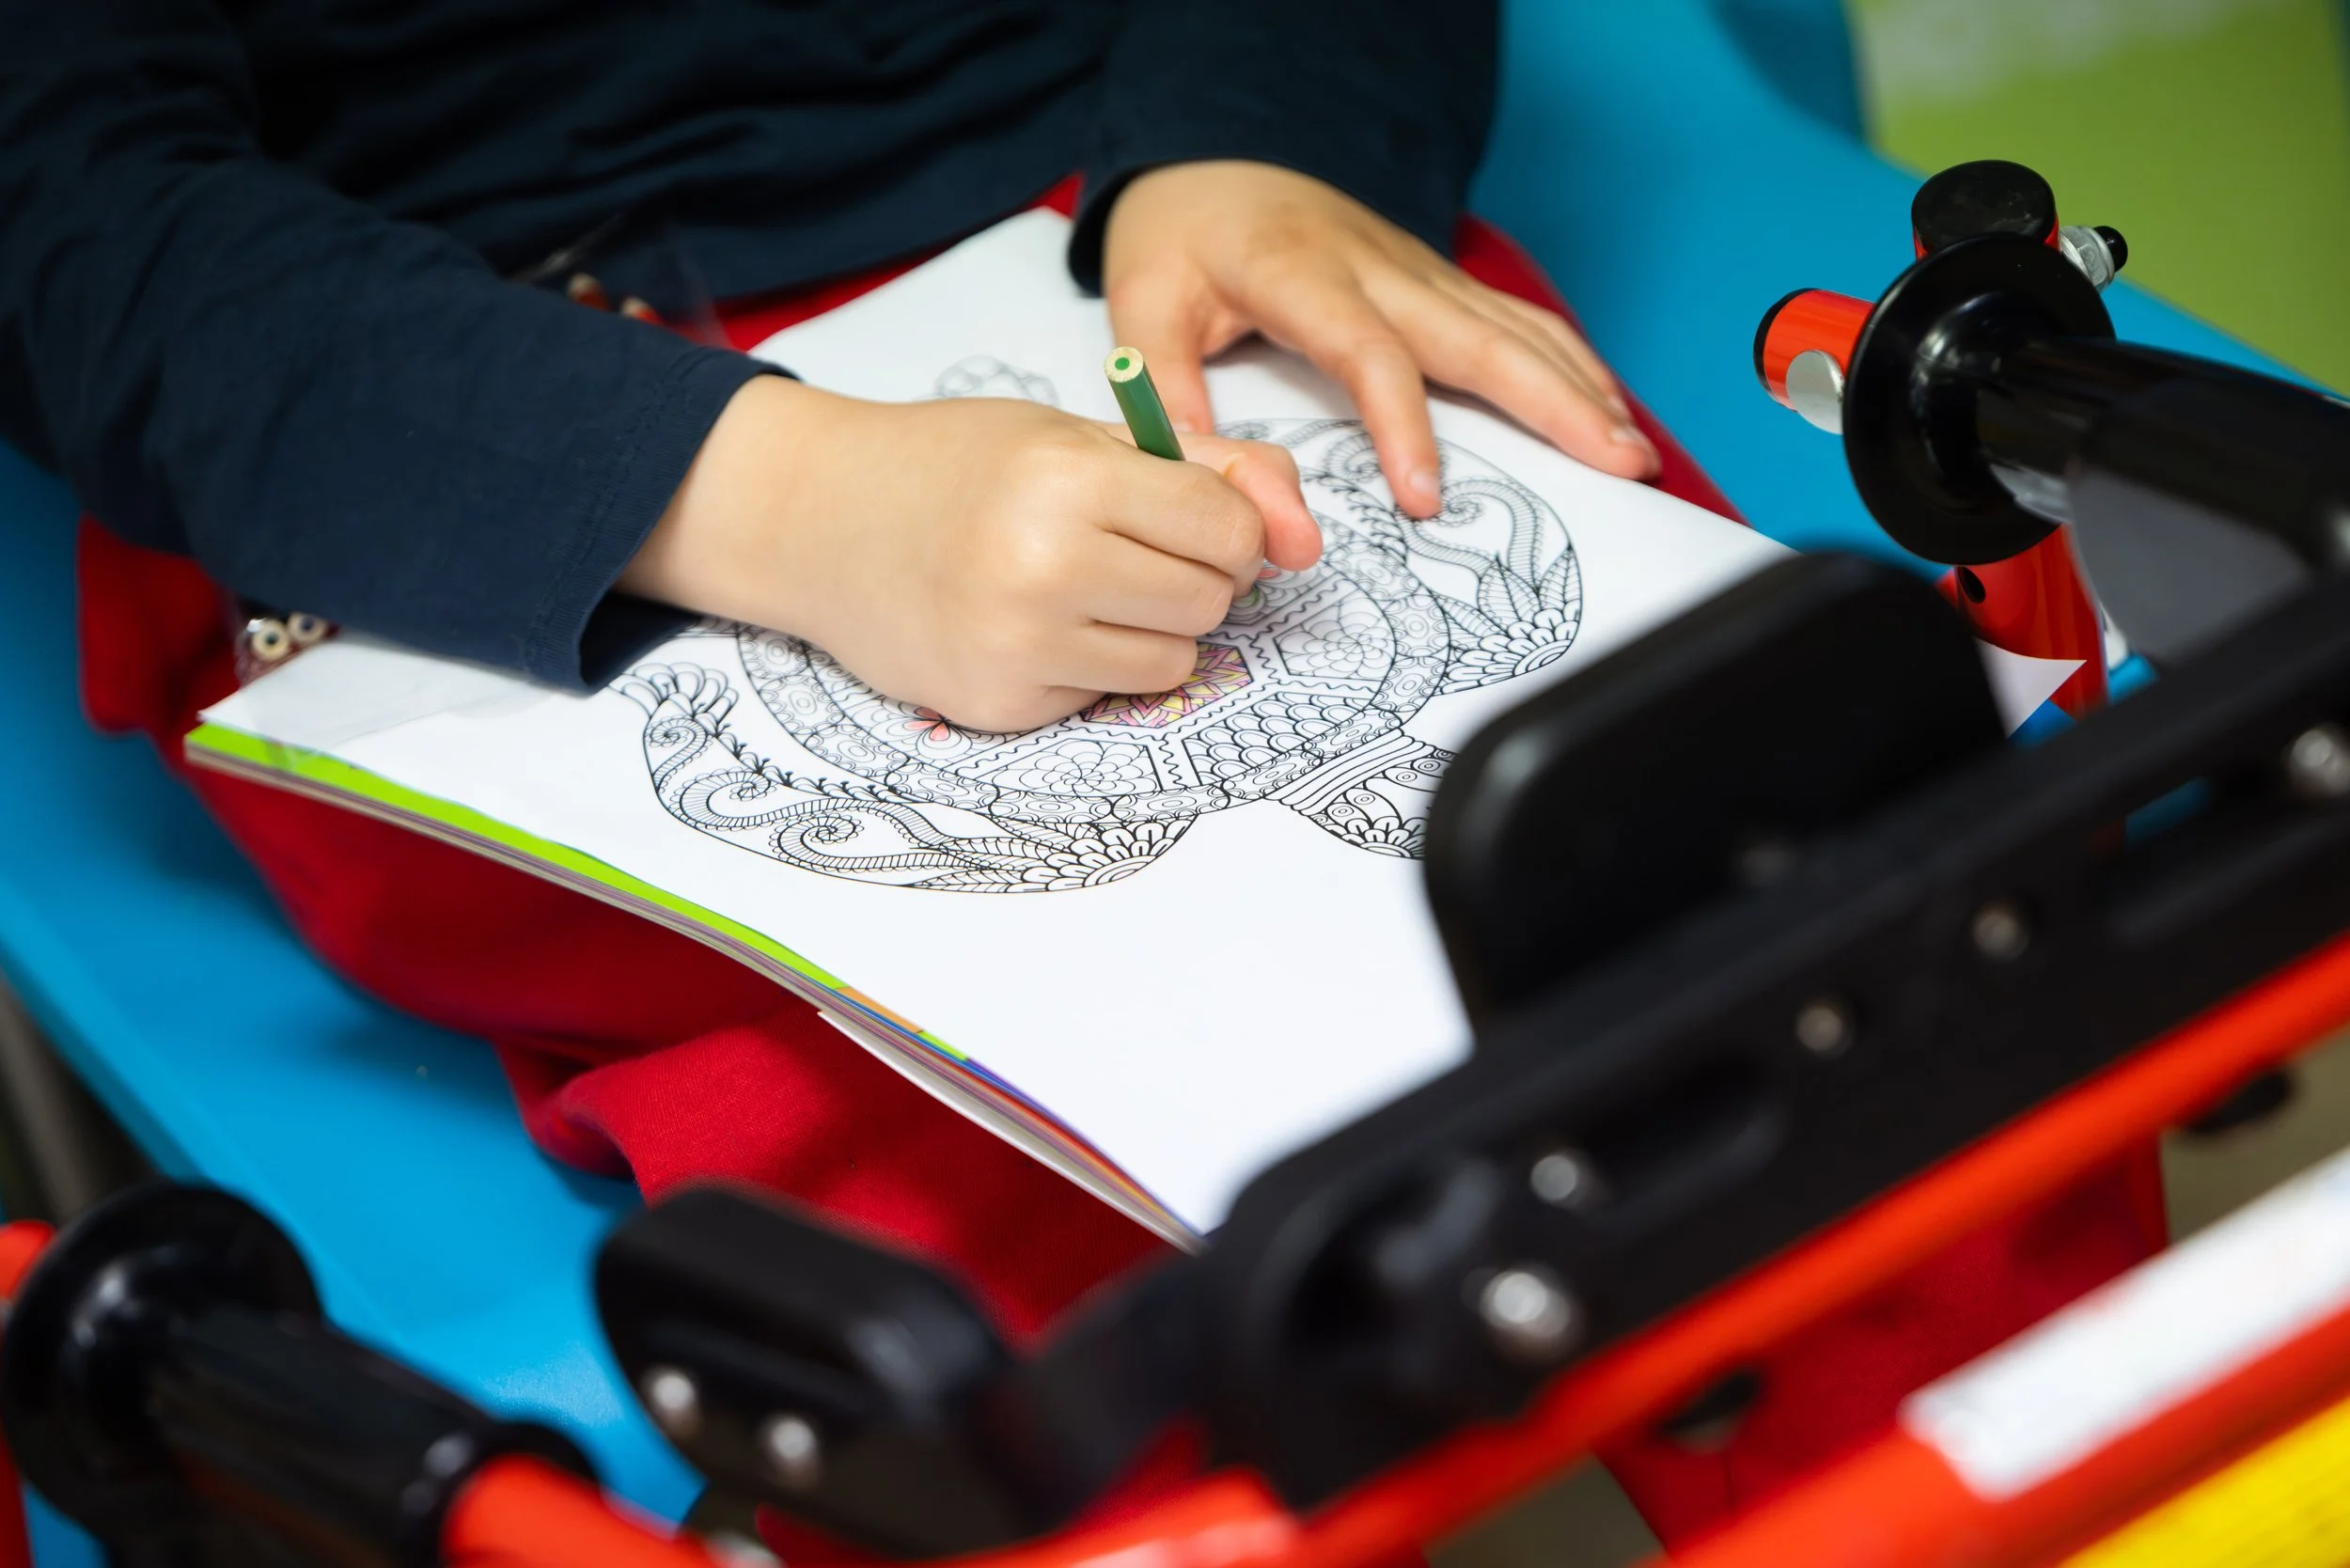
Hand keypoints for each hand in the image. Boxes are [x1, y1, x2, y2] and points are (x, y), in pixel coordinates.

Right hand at [620, 376, 1320, 731]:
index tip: (1187, 516)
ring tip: (1078, 588)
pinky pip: (1107, 696)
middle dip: (1192, 577)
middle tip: (1126, 550)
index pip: (1228, 527)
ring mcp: (1019, 644)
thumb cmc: (958, 466)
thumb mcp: (1079, 433)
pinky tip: (1028, 625)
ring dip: (1150, 630)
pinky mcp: (1001, 705)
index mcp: (1069, 477)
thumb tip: (1306, 541)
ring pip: (1173, 661)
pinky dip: (1089, 666)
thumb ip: (1210, 469)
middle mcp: (1045, 565)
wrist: (820, 521)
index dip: (1228, 525)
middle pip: (1211, 600)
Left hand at [1102, 160, 1658, 516]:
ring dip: (1580, 386)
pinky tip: (1605, 406)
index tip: (1427, 498)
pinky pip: (1513, 317)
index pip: (1369, 352)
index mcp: (1301, 274)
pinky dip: (1568, 361)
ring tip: (1632, 452)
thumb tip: (1208, 479)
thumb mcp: (1143, 308)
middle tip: (1613, 465)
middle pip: (1478, 335)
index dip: (1403, 426)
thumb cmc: (1180, 241)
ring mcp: (1417, 269)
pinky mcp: (1435, 280)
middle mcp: (1377, 267)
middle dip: (1553, 403)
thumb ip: (1167, 392)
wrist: (1211, 162)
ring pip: (1513, 324)